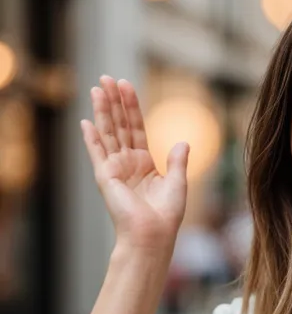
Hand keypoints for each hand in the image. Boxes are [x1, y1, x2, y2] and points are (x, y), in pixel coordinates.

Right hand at [82, 76, 188, 255]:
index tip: (126, 86)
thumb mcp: (178, 183)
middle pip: (120, 125)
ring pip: (108, 133)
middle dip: (114, 102)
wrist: (153, 235)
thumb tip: (182, 142)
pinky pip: (97, 153)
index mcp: (144, 163)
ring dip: (102, 111)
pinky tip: (86, 121)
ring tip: (98, 88)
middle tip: (107, 78)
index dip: (132, 107)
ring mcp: (115, 169)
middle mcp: (128, 163)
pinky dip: (91, 138)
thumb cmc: (166, 215)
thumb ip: (178, 161)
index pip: (136, 128)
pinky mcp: (106, 177)